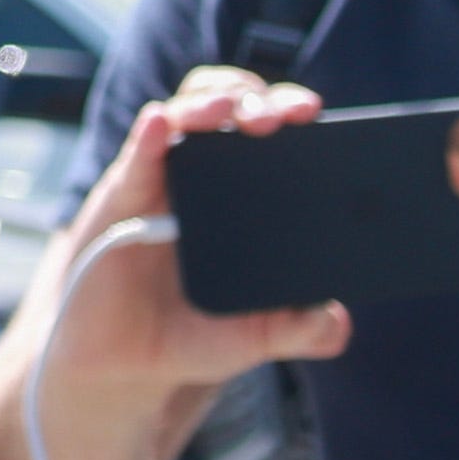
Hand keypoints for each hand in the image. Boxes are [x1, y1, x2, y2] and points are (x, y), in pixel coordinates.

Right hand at [43, 74, 354, 390]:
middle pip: (235, 109)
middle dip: (260, 98)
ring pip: (187, 115)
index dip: (294, 115)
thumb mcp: (257, 337)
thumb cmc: (192, 333)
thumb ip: (300, 329)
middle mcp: (208, 176)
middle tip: (285, 115)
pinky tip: (163, 123)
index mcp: (249, 196)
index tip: (315, 115)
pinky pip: (138, 155)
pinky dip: (151, 134)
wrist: (125, 361)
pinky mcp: (122, 195)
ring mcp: (164, 180)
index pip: (276, 136)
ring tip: (231, 107)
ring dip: (211, 102)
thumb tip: (336, 325)